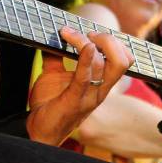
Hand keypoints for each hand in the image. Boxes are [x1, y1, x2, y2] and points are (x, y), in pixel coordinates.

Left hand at [26, 27, 134, 145]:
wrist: (38, 130)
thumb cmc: (49, 103)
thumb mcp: (53, 74)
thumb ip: (55, 56)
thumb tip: (49, 35)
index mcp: (100, 84)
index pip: (122, 60)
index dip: (112, 42)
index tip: (89, 32)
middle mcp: (100, 90)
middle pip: (121, 61)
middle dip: (108, 41)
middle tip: (88, 34)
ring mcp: (89, 96)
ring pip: (103, 65)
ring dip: (85, 43)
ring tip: (70, 36)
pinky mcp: (73, 101)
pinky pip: (84, 78)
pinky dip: (85, 59)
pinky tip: (84, 46)